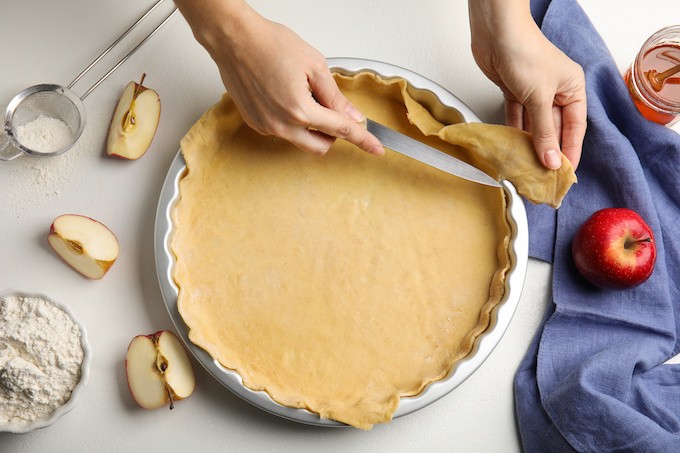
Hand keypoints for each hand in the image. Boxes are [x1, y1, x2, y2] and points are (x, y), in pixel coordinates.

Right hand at [176, 1, 382, 155]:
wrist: (234, 40)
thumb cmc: (269, 44)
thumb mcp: (314, 65)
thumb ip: (335, 96)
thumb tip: (352, 115)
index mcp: (300, 110)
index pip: (341, 130)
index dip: (362, 140)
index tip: (375, 148)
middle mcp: (281, 124)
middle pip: (320, 146)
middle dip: (333, 135)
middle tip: (334, 113)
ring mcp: (266, 126)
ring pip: (300, 140)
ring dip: (311, 127)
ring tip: (303, 94)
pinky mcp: (255, 123)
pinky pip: (282, 131)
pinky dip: (291, 121)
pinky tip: (285, 96)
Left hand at [469, 2, 585, 169]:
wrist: (497, 32)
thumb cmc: (526, 52)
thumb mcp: (540, 97)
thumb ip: (544, 131)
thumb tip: (551, 159)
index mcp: (572, 88)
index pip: (575, 128)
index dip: (570, 151)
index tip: (564, 173)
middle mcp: (556, 90)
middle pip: (554, 128)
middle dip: (548, 151)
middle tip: (543, 175)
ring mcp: (534, 91)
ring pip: (534, 125)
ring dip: (530, 145)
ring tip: (527, 167)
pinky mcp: (514, 91)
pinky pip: (517, 117)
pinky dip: (514, 132)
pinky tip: (512, 148)